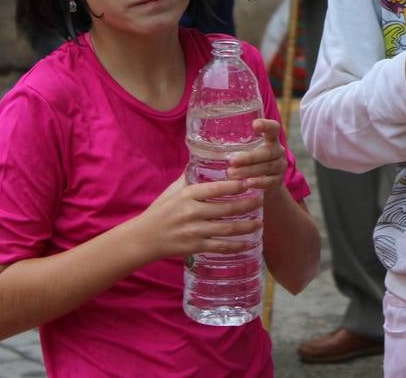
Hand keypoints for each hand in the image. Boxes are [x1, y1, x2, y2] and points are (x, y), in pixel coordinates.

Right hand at [132, 175, 262, 261]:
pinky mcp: (194, 247)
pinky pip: (220, 247)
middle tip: (262, 201)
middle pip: (227, 209)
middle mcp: (192, 212)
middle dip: (248, 205)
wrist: (143, 238)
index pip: (216, 188)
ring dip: (247, 226)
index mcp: (188, 195)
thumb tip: (202, 159)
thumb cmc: (160, 211)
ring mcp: (194, 231)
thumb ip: (189, 177)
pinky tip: (248, 243)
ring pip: (227, 229)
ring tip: (260, 223)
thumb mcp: (172, 191)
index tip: (251, 183)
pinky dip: (236, 246)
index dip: (236, 186)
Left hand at [226, 120, 286, 192]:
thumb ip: (234, 144)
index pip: (273, 128)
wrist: (266, 185)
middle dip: (250, 157)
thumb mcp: (246, 150)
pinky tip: (246, 184)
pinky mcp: (278, 182)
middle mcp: (278, 151)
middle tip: (232, 161)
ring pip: (267, 167)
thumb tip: (199, 139)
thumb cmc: (249, 163)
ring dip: (249, 171)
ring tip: (232, 174)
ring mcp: (280, 167)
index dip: (266, 125)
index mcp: (271, 139)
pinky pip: (269, 182)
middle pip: (268, 151)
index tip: (254, 125)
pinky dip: (258, 182)